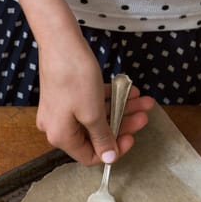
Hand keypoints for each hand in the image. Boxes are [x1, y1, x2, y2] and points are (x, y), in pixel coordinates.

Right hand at [36, 38, 153, 164]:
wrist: (60, 43)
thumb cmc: (74, 77)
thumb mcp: (93, 113)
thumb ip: (103, 138)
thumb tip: (109, 158)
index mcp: (61, 137)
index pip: (90, 156)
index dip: (113, 150)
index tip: (132, 137)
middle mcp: (57, 127)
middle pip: (95, 135)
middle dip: (122, 124)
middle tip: (143, 115)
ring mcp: (60, 111)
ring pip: (95, 117)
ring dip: (120, 109)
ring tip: (140, 100)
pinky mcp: (65, 96)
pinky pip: (89, 104)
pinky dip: (108, 100)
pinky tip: (126, 91)